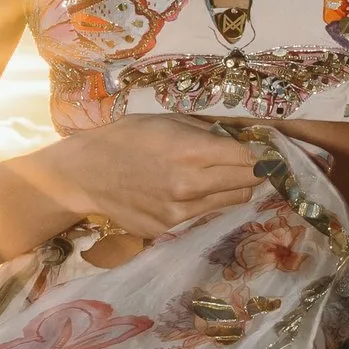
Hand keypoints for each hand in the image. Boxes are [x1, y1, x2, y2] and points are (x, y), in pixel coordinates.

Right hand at [60, 116, 261, 248]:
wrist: (84, 173)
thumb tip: (238, 140)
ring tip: (216, 176)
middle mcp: (190, 185)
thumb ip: (204, 132)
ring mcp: (180, 211)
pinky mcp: (168, 228)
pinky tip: (184, 190)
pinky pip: (202, 213)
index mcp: (191, 151)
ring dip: (232, 188)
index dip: (260, 153)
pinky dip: (203, 202)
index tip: (264, 150)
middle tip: (247, 164)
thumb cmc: (124, 137)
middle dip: (253, 171)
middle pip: (248, 182)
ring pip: (231, 201)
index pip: (248, 157)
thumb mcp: (166, 120)